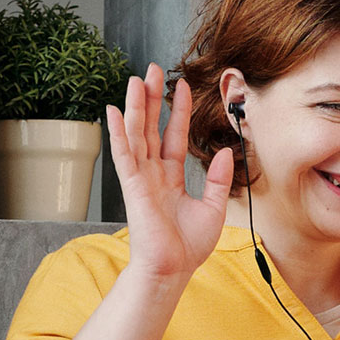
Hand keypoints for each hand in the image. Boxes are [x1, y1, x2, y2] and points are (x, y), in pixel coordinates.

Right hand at [107, 63, 233, 278]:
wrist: (172, 270)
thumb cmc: (187, 247)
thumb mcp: (212, 208)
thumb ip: (216, 179)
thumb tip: (224, 152)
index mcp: (170, 178)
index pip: (173, 136)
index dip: (177, 112)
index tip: (181, 87)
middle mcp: (153, 174)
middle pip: (151, 128)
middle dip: (152, 98)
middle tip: (152, 70)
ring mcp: (140, 179)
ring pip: (137, 134)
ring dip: (136, 106)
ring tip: (136, 79)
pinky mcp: (132, 187)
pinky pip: (124, 155)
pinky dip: (119, 133)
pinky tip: (115, 111)